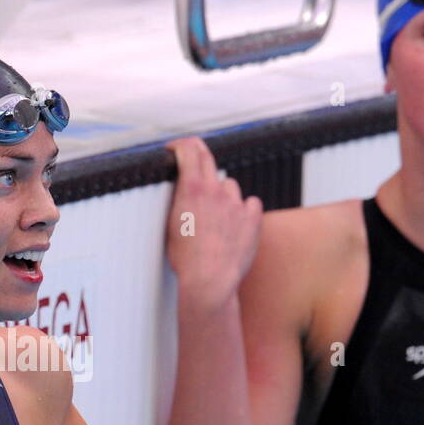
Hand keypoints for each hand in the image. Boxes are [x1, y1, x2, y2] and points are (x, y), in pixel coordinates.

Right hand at [164, 136, 262, 309]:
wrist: (210, 281)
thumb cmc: (187, 260)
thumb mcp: (170, 227)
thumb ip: (179, 202)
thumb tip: (182, 193)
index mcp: (191, 190)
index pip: (189, 150)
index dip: (181, 144)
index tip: (176, 147)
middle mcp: (215, 190)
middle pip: (209, 158)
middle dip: (198, 158)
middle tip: (192, 164)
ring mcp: (236, 202)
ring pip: (229, 186)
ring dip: (222, 195)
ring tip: (214, 218)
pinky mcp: (253, 217)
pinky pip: (250, 204)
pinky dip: (243, 211)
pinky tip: (235, 225)